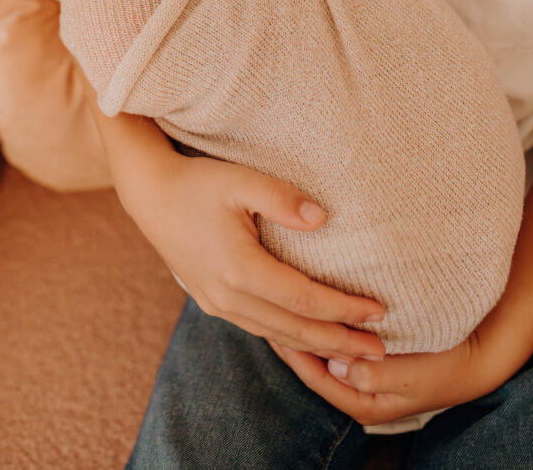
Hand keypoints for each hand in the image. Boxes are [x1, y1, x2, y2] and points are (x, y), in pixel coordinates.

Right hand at [125, 151, 386, 360]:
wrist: (151, 194)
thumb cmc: (198, 183)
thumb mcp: (240, 180)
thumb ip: (281, 198)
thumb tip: (322, 218)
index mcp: (239, 269)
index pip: (303, 299)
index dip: (343, 309)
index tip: (377, 312)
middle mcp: (228, 296)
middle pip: (294, 329)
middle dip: (340, 341)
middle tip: (381, 349)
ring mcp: (218, 304)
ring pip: (277, 335)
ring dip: (318, 345)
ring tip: (354, 352)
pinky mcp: (213, 301)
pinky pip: (261, 329)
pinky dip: (291, 339)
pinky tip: (310, 340)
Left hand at [269, 328, 502, 425]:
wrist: (477, 358)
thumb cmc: (447, 364)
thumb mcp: (415, 372)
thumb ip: (377, 373)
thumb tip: (338, 365)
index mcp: (364, 403)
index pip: (316, 377)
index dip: (294, 350)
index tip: (274, 323)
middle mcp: (357, 394)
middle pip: (312, 367)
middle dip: (290, 340)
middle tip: (265, 308)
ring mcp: (362, 379)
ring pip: (321, 356)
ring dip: (303, 333)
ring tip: (278, 305)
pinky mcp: (368, 362)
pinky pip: (335, 347)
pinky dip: (321, 329)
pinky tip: (309, 309)